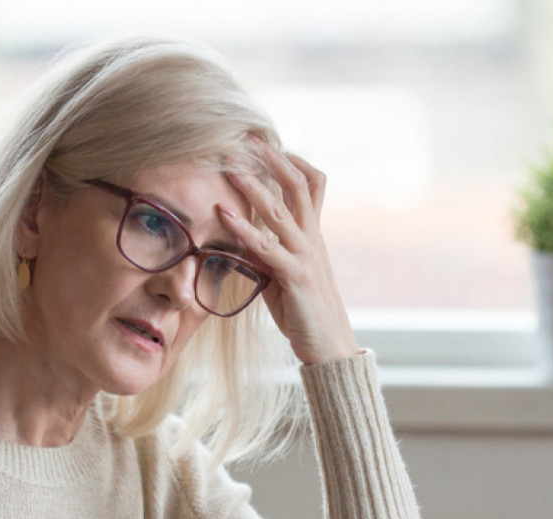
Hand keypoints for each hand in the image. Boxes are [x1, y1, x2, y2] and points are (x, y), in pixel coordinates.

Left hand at [220, 140, 358, 364]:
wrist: (329, 346)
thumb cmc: (304, 312)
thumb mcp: (282, 275)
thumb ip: (266, 253)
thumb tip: (241, 237)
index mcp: (313, 236)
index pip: (312, 186)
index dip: (294, 162)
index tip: (271, 144)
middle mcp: (313, 239)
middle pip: (297, 186)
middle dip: (272, 159)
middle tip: (248, 137)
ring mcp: (307, 256)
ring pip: (280, 210)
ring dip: (253, 186)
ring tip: (230, 166)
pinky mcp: (296, 276)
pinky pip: (267, 247)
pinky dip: (243, 228)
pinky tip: (224, 214)